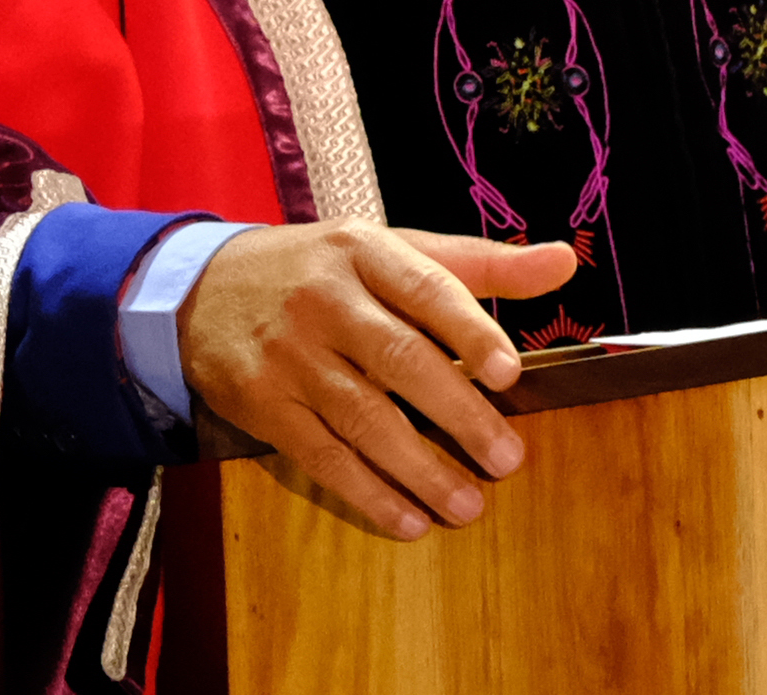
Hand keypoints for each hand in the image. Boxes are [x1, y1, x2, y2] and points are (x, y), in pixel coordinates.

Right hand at [180, 223, 583, 537]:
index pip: (427, 289)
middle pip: (399, 360)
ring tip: (467, 505)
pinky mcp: (262, 405)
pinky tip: (408, 518)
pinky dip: (366, 492)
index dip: (470, 330)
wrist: (202, 289)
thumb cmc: (324, 269)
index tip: (510, 373)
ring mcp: (289, 356)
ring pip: (362, 418)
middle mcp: (326, 300)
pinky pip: (320, 456)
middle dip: (457, 415)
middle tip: (507, 459)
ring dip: (418, 469)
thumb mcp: (392, 248)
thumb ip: (479, 263)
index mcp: (366, 251)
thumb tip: (564, 262)